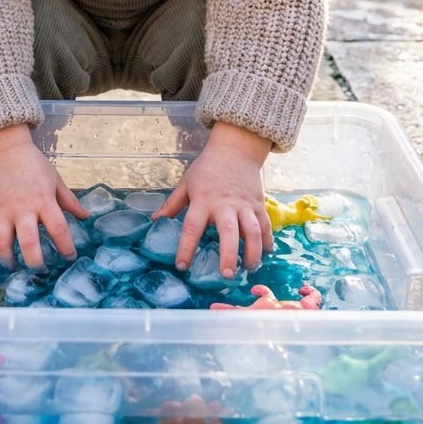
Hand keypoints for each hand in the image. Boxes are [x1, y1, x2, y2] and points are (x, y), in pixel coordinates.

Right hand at [0, 124, 89, 269]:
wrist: (5, 150)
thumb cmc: (34, 165)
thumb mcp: (55, 180)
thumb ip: (70, 201)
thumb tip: (86, 217)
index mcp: (44, 201)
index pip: (58, 229)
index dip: (66, 247)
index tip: (69, 257)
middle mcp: (23, 209)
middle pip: (29, 243)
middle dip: (35, 262)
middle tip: (40, 270)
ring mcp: (3, 211)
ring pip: (2, 243)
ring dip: (8, 259)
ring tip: (14, 266)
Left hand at [150, 122, 273, 276]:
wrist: (235, 149)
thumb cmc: (207, 168)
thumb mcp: (187, 183)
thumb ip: (173, 203)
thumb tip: (155, 220)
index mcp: (203, 200)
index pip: (192, 227)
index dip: (186, 247)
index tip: (182, 266)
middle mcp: (224, 204)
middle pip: (228, 231)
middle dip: (228, 254)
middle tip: (226, 274)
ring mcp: (244, 205)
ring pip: (252, 230)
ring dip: (252, 251)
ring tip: (250, 268)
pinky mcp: (258, 204)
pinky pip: (265, 224)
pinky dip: (267, 240)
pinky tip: (266, 254)